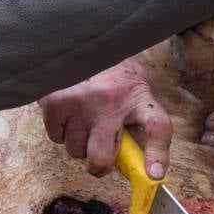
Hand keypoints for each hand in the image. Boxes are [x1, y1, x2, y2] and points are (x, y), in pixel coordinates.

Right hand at [40, 58, 171, 178]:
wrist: (82, 39)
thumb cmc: (113, 76)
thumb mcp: (135, 93)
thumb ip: (138, 127)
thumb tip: (143, 170)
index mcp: (139, 97)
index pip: (157, 128)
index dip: (158, 155)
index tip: (154, 174)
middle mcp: (111, 99)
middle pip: (102, 157)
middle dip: (99, 166)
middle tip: (100, 157)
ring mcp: (81, 101)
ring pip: (76, 151)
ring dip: (79, 143)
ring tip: (85, 119)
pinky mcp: (56, 100)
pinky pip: (56, 138)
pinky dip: (61, 131)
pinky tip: (70, 111)